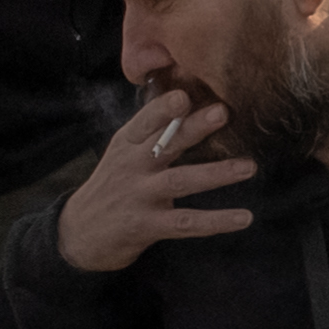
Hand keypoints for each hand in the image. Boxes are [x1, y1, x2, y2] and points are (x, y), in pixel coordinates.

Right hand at [55, 85, 258, 270]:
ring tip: (248, 167)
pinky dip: (216, 220)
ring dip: (217, 173)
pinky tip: (244, 217)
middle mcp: (132, 167)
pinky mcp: (147, 226)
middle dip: (194, 128)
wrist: (79, 233)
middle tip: (222, 112)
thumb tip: (189, 102)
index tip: (183, 95)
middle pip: (166, 145)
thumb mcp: (123, 154)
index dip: (163, 108)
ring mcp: (139, 196)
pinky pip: (187, 222)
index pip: (145, 121)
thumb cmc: (112, 186)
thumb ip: (152, 133)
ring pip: (182, 181)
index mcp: (127, 144)